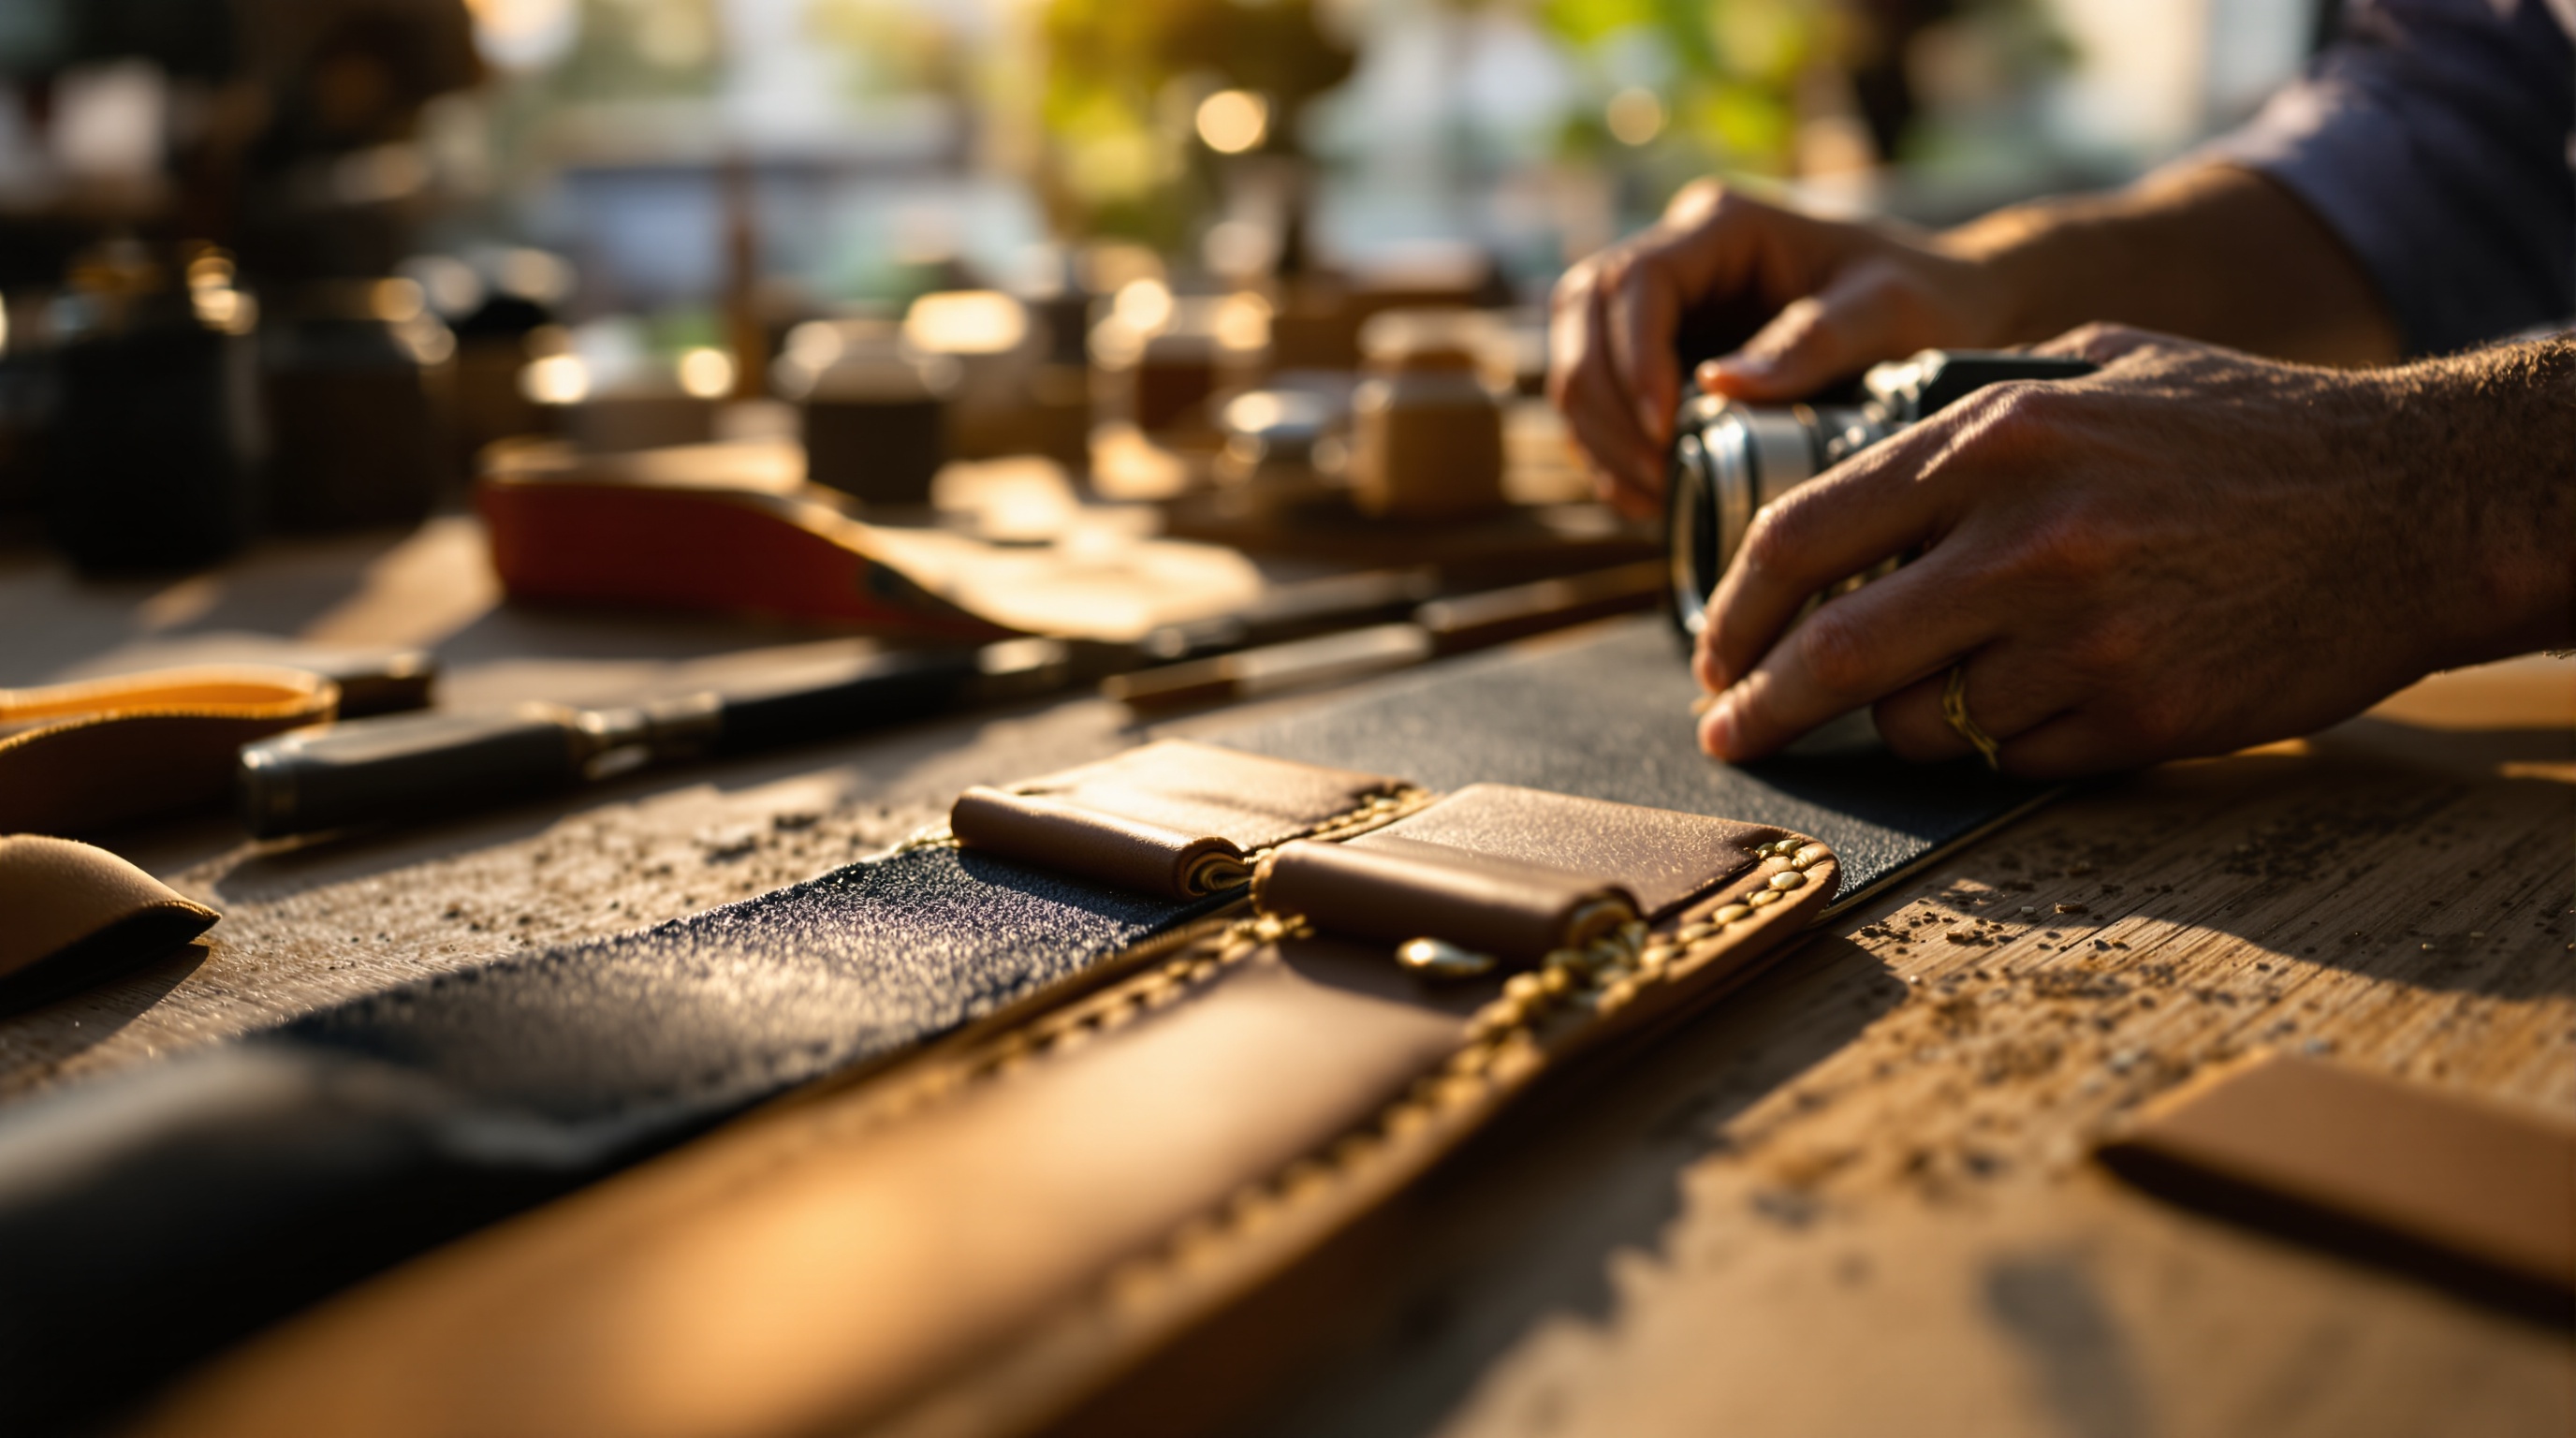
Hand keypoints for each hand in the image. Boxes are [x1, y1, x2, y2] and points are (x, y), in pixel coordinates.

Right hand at [1547, 181, 2007, 516]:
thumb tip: (1716, 386)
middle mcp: (1681, 255)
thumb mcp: (1887, 312)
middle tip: (1649, 474)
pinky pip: (1606, 399)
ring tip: (1650, 495)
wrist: (1949, 308)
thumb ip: (1810, 342)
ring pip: (1580, 357)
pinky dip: (1611, 449)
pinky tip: (1649, 495)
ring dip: (1597, 432)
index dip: (1631, 359)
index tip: (1664, 431)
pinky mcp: (1666, 354)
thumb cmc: (1927, 297)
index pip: (1634, 281)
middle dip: (1599, 402)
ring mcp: (1667, 306)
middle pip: (1581, 314)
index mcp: (1723, 225)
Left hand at [1691, 326, 2559, 776]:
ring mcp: (2082, 639)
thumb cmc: (2246, 429)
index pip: (1800, 539)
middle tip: (1728, 735)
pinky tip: (2036, 703)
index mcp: (1995, 441)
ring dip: (1898, 725)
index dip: (1735, 612)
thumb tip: (1853, 452)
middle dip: (1758, 709)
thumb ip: (1971, 407)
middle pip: (1830, 655)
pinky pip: (2010, 759)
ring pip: (1918, 724)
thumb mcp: (2097, 366)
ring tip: (1931, 696)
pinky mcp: (2137, 718)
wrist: (2412, 504)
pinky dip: (1996, 746)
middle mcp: (2024, 541)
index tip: (1715, 655)